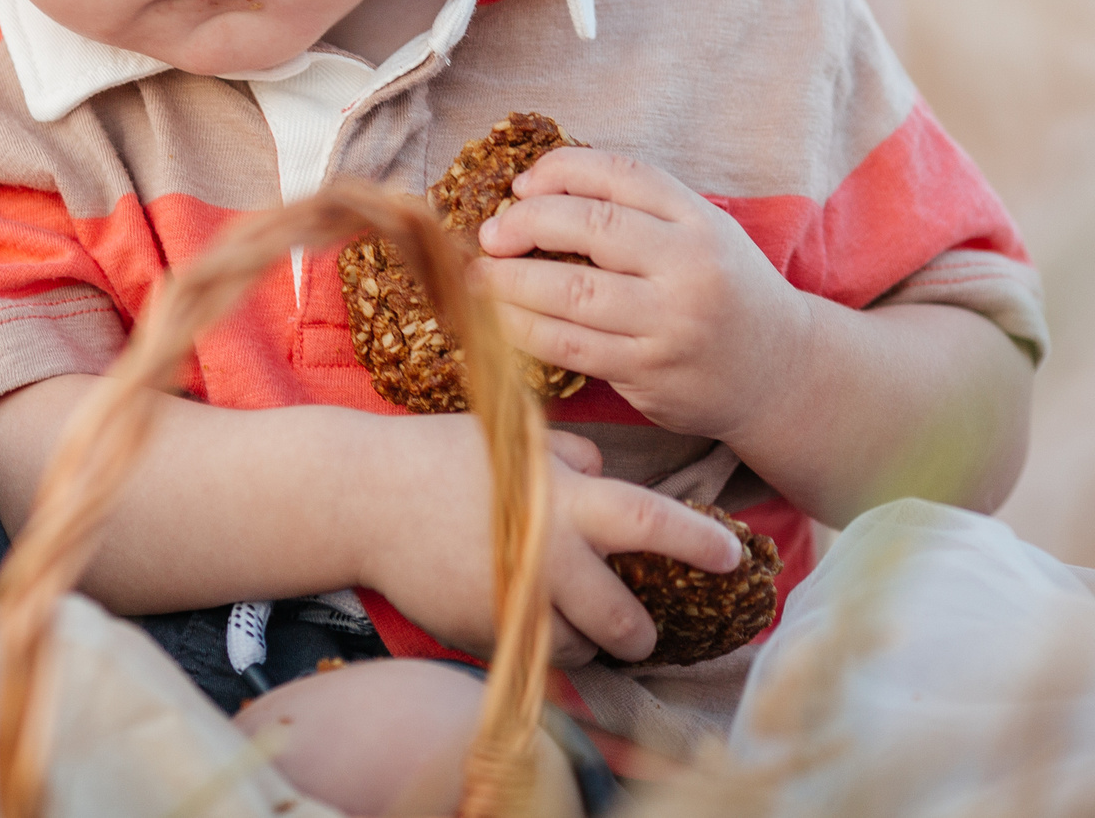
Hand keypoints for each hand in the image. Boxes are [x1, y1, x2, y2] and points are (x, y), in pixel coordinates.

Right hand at [354, 422, 743, 666]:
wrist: (360, 498)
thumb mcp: (511, 440)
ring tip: (582, 630)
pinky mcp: (480, 633)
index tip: (734, 554)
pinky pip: (527, 652)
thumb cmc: (438, 456)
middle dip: (642, 631)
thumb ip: (568, 457)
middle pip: (622, 616)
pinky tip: (526, 622)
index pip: (649, 520)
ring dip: (588, 642)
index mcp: (563, 500)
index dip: (696, 540)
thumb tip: (602, 469)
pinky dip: (536, 643)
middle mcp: (547, 556)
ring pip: (577, 647)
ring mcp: (512, 601)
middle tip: (648, 631)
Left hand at [471, 148, 797, 444]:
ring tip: (477, 278)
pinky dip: (525, 331)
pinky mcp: (650, 372)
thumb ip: (638, 211)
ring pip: (572, 293)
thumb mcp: (701, 234)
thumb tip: (536, 191)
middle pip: (592, 228)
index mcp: (699, 220)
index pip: (620, 175)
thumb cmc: (725, 292)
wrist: (781, 371)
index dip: (559, 171)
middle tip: (489, 235)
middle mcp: (690, 266)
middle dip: (525, 224)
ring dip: (510, 283)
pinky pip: (571, 347)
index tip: (521, 185)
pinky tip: (499, 322)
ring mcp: (671, 323)